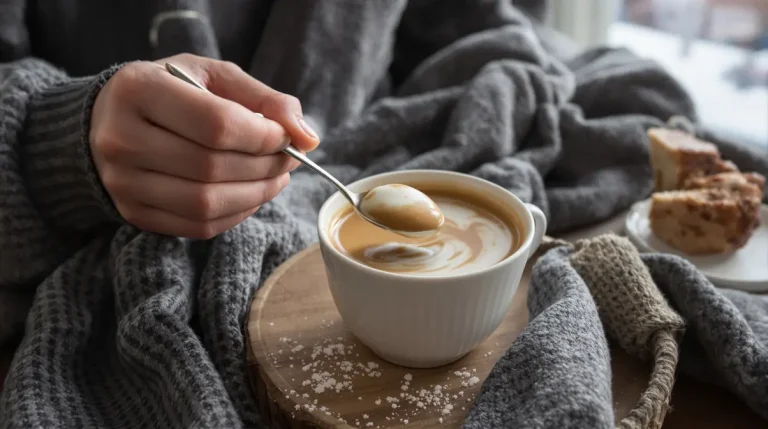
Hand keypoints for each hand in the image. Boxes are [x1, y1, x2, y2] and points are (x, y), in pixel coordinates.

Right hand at [90, 54, 319, 238]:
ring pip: (206, 203)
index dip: (263, 136)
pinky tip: (249, 194)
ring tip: (274, 178)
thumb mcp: (214, 77)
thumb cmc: (172, 91)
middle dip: (264, 167)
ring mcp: (122, 182)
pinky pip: (198, 226)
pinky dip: (236, 214)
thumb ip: (265, 99)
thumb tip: (308, 138)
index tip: (284, 136)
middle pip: (213, 168)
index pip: (216, 125)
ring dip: (256, 195)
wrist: (110, 120)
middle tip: (286, 159)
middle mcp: (120, 139)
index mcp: (138, 90)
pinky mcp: (133, 213)